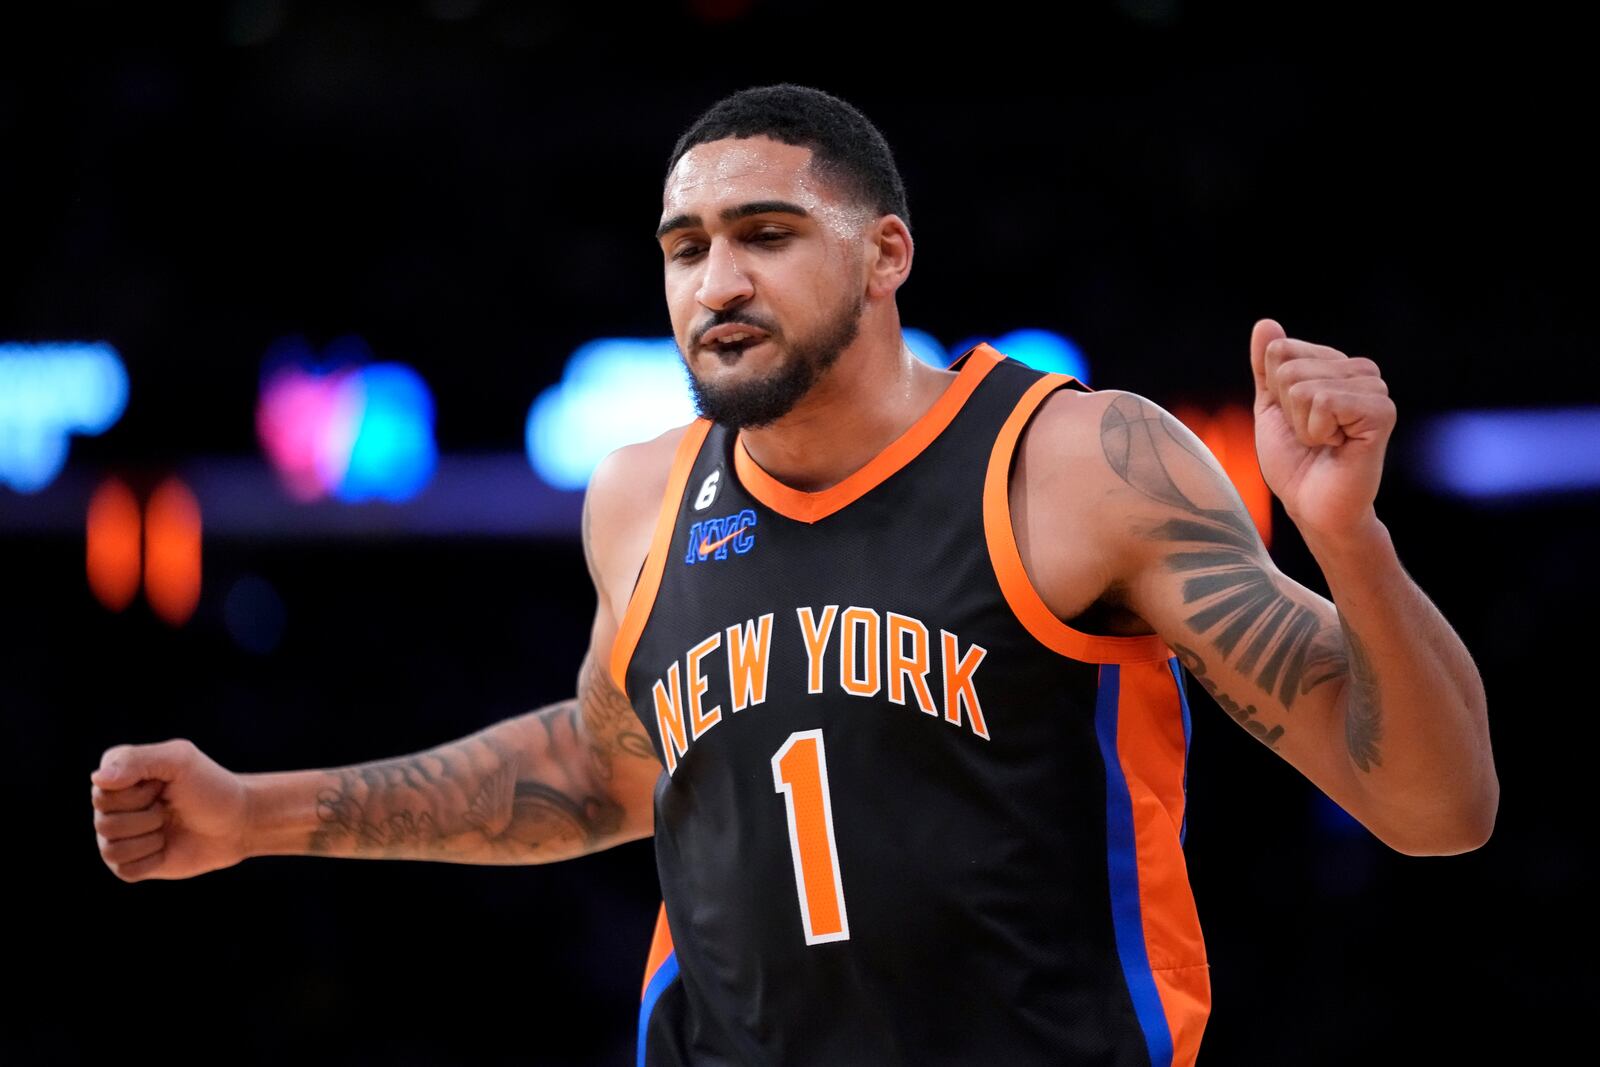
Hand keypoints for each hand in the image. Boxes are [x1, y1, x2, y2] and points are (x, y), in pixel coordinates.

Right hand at [90, 739, 251, 881]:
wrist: (237, 822)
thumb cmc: (210, 786)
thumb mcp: (180, 761)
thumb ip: (137, 760)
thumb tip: (98, 779)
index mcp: (117, 775)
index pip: (101, 793)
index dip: (138, 794)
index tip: (164, 785)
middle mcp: (110, 805)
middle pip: (104, 823)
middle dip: (147, 817)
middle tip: (169, 807)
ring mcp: (118, 836)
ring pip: (112, 849)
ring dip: (151, 839)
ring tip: (168, 826)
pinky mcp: (129, 863)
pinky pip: (125, 870)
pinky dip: (152, 860)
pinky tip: (167, 846)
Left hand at [1249, 318, 1395, 538]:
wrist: (1313, 506)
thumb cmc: (1295, 462)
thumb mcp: (1271, 409)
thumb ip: (1267, 368)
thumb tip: (1266, 324)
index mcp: (1337, 365)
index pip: (1281, 350)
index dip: (1275, 393)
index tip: (1296, 420)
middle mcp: (1362, 371)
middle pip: (1289, 366)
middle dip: (1287, 410)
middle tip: (1311, 437)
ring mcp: (1375, 390)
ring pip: (1303, 385)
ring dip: (1302, 425)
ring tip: (1325, 443)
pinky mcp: (1381, 412)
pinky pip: (1324, 402)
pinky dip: (1317, 432)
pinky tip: (1337, 447)